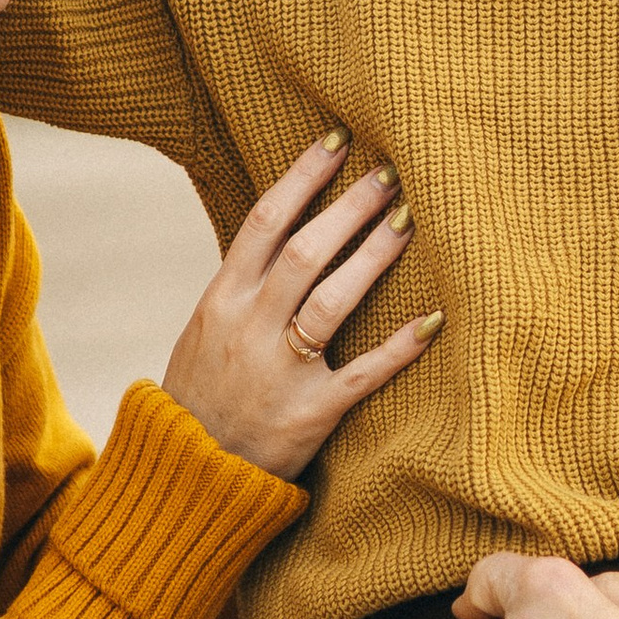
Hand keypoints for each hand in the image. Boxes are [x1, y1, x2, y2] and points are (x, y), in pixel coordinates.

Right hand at [162, 130, 436, 480]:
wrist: (186, 476)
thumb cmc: (202, 396)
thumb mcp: (205, 331)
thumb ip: (242, 286)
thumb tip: (282, 229)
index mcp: (221, 301)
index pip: (264, 223)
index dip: (302, 177)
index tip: (338, 141)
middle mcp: (248, 329)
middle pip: (304, 252)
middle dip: (350, 208)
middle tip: (392, 174)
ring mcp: (279, 372)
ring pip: (331, 302)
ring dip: (374, 257)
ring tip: (409, 222)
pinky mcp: (310, 414)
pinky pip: (362, 375)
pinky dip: (399, 348)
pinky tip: (433, 320)